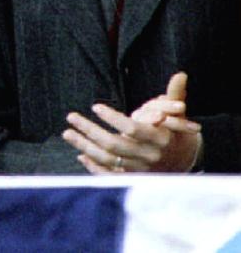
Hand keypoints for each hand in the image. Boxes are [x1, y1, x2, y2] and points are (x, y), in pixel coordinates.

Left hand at [63, 73, 200, 173]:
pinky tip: (81, 155)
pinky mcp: (134, 179)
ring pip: (108, 160)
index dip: (112, 118)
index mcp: (160, 138)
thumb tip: (180, 74)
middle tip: (71, 117)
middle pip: (114, 144)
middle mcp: (150, 156)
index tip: (95, 106)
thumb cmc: (176, 131)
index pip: (132, 129)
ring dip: (85, 146)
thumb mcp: (177, 113)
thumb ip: (174, 95)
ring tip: (67, 133)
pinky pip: (111, 177)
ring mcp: (141, 170)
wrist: (185, 161)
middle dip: (89, 130)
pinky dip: (95, 168)